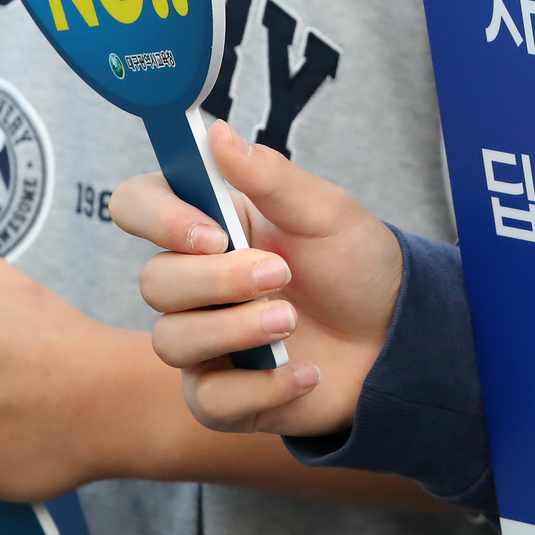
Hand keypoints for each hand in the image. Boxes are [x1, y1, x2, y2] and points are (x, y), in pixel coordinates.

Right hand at [110, 120, 401, 438]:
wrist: (398, 336)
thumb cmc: (356, 267)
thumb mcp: (327, 212)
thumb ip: (271, 177)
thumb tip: (217, 133)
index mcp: (208, 224)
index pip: (136, 207)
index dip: (158, 219)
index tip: (213, 233)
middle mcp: (194, 283)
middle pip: (153, 281)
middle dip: (217, 281)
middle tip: (280, 274)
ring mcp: (204, 340)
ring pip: (171, 340)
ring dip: (236, 330)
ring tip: (291, 321)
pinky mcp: (223, 395)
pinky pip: (209, 400)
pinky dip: (261, 387)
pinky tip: (305, 372)